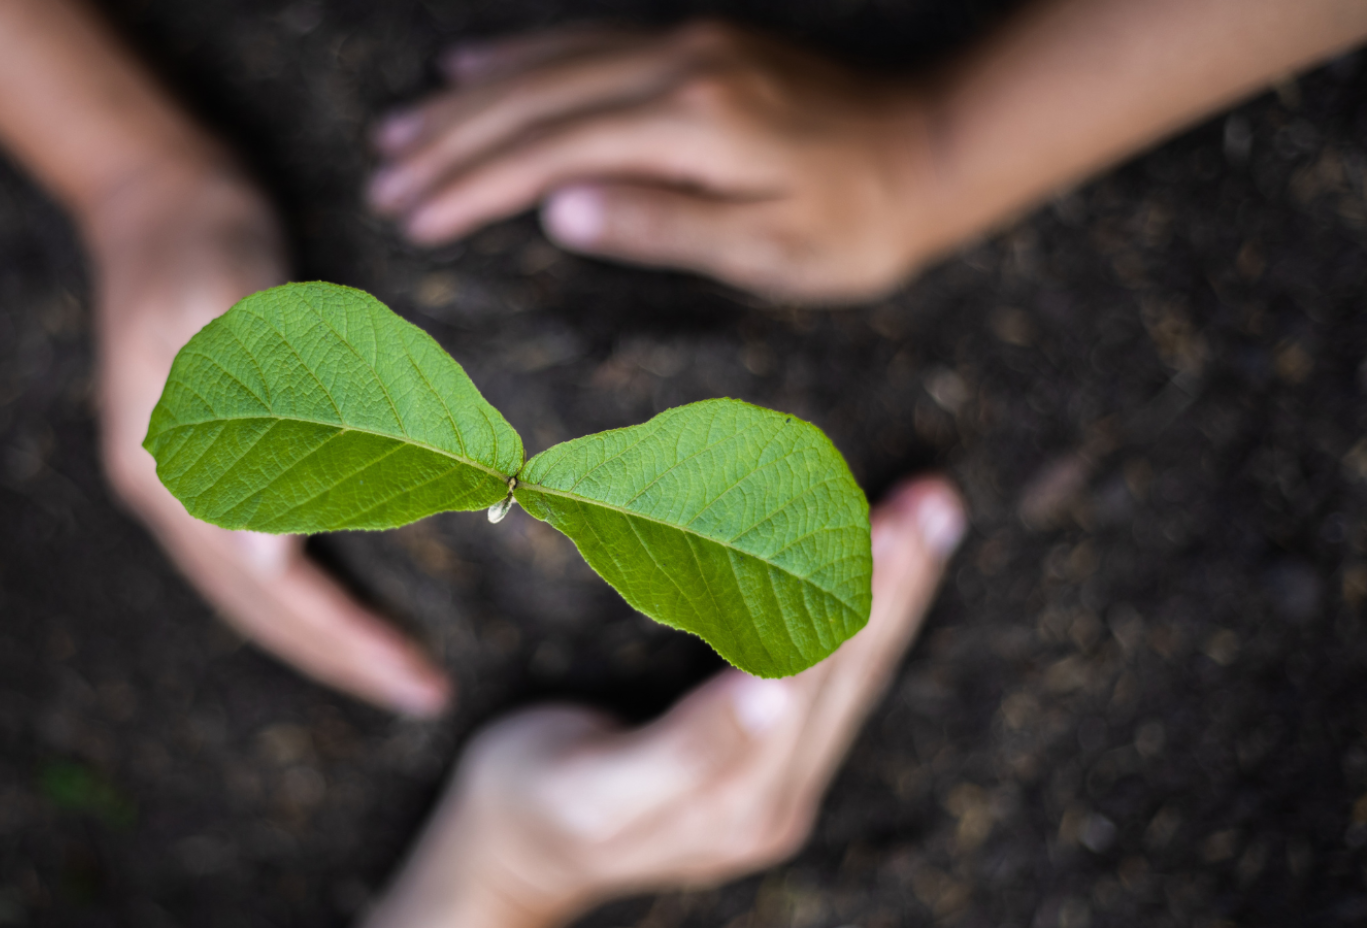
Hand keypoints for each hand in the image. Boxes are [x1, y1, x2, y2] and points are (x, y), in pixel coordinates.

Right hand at [83, 161, 450, 715]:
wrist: (154, 194)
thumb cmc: (201, 234)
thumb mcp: (227, 297)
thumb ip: (260, 399)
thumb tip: (290, 532)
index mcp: (170, 465)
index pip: (268, 581)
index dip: (342, 632)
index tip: (413, 671)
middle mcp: (167, 488)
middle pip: (259, 607)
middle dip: (343, 656)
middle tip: (425, 695)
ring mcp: (176, 479)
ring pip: (253, 593)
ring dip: (323, 637)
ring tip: (393, 672)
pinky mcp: (200, 462)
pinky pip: (254, 555)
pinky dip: (304, 594)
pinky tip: (344, 609)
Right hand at [364, 476, 966, 927]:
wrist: (514, 855)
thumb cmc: (535, 802)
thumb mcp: (592, 787)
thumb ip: (685, 749)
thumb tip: (767, 695)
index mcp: (739, 804)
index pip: (819, 684)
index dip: (859, 601)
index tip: (891, 524)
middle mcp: (775, 802)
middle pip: (853, 677)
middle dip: (896, 584)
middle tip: (931, 501)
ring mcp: (777, 791)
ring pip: (853, 680)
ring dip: (893, 595)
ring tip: (926, 516)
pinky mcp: (767, 774)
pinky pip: (831, 688)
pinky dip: (858, 618)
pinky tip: (877, 573)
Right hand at [367, 21, 943, 303]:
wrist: (938, 148)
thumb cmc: (860, 224)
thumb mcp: (768, 250)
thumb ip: (660, 224)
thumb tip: (556, 210)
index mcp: (693, 124)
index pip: (552, 151)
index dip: (473, 186)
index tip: (412, 216)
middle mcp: (679, 66)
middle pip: (535, 97)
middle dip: (451, 139)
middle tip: (382, 177)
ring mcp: (686, 43)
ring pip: (550, 62)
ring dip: (469, 96)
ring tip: (400, 128)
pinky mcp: (696, 41)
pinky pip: (586, 40)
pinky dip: (521, 55)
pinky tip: (474, 65)